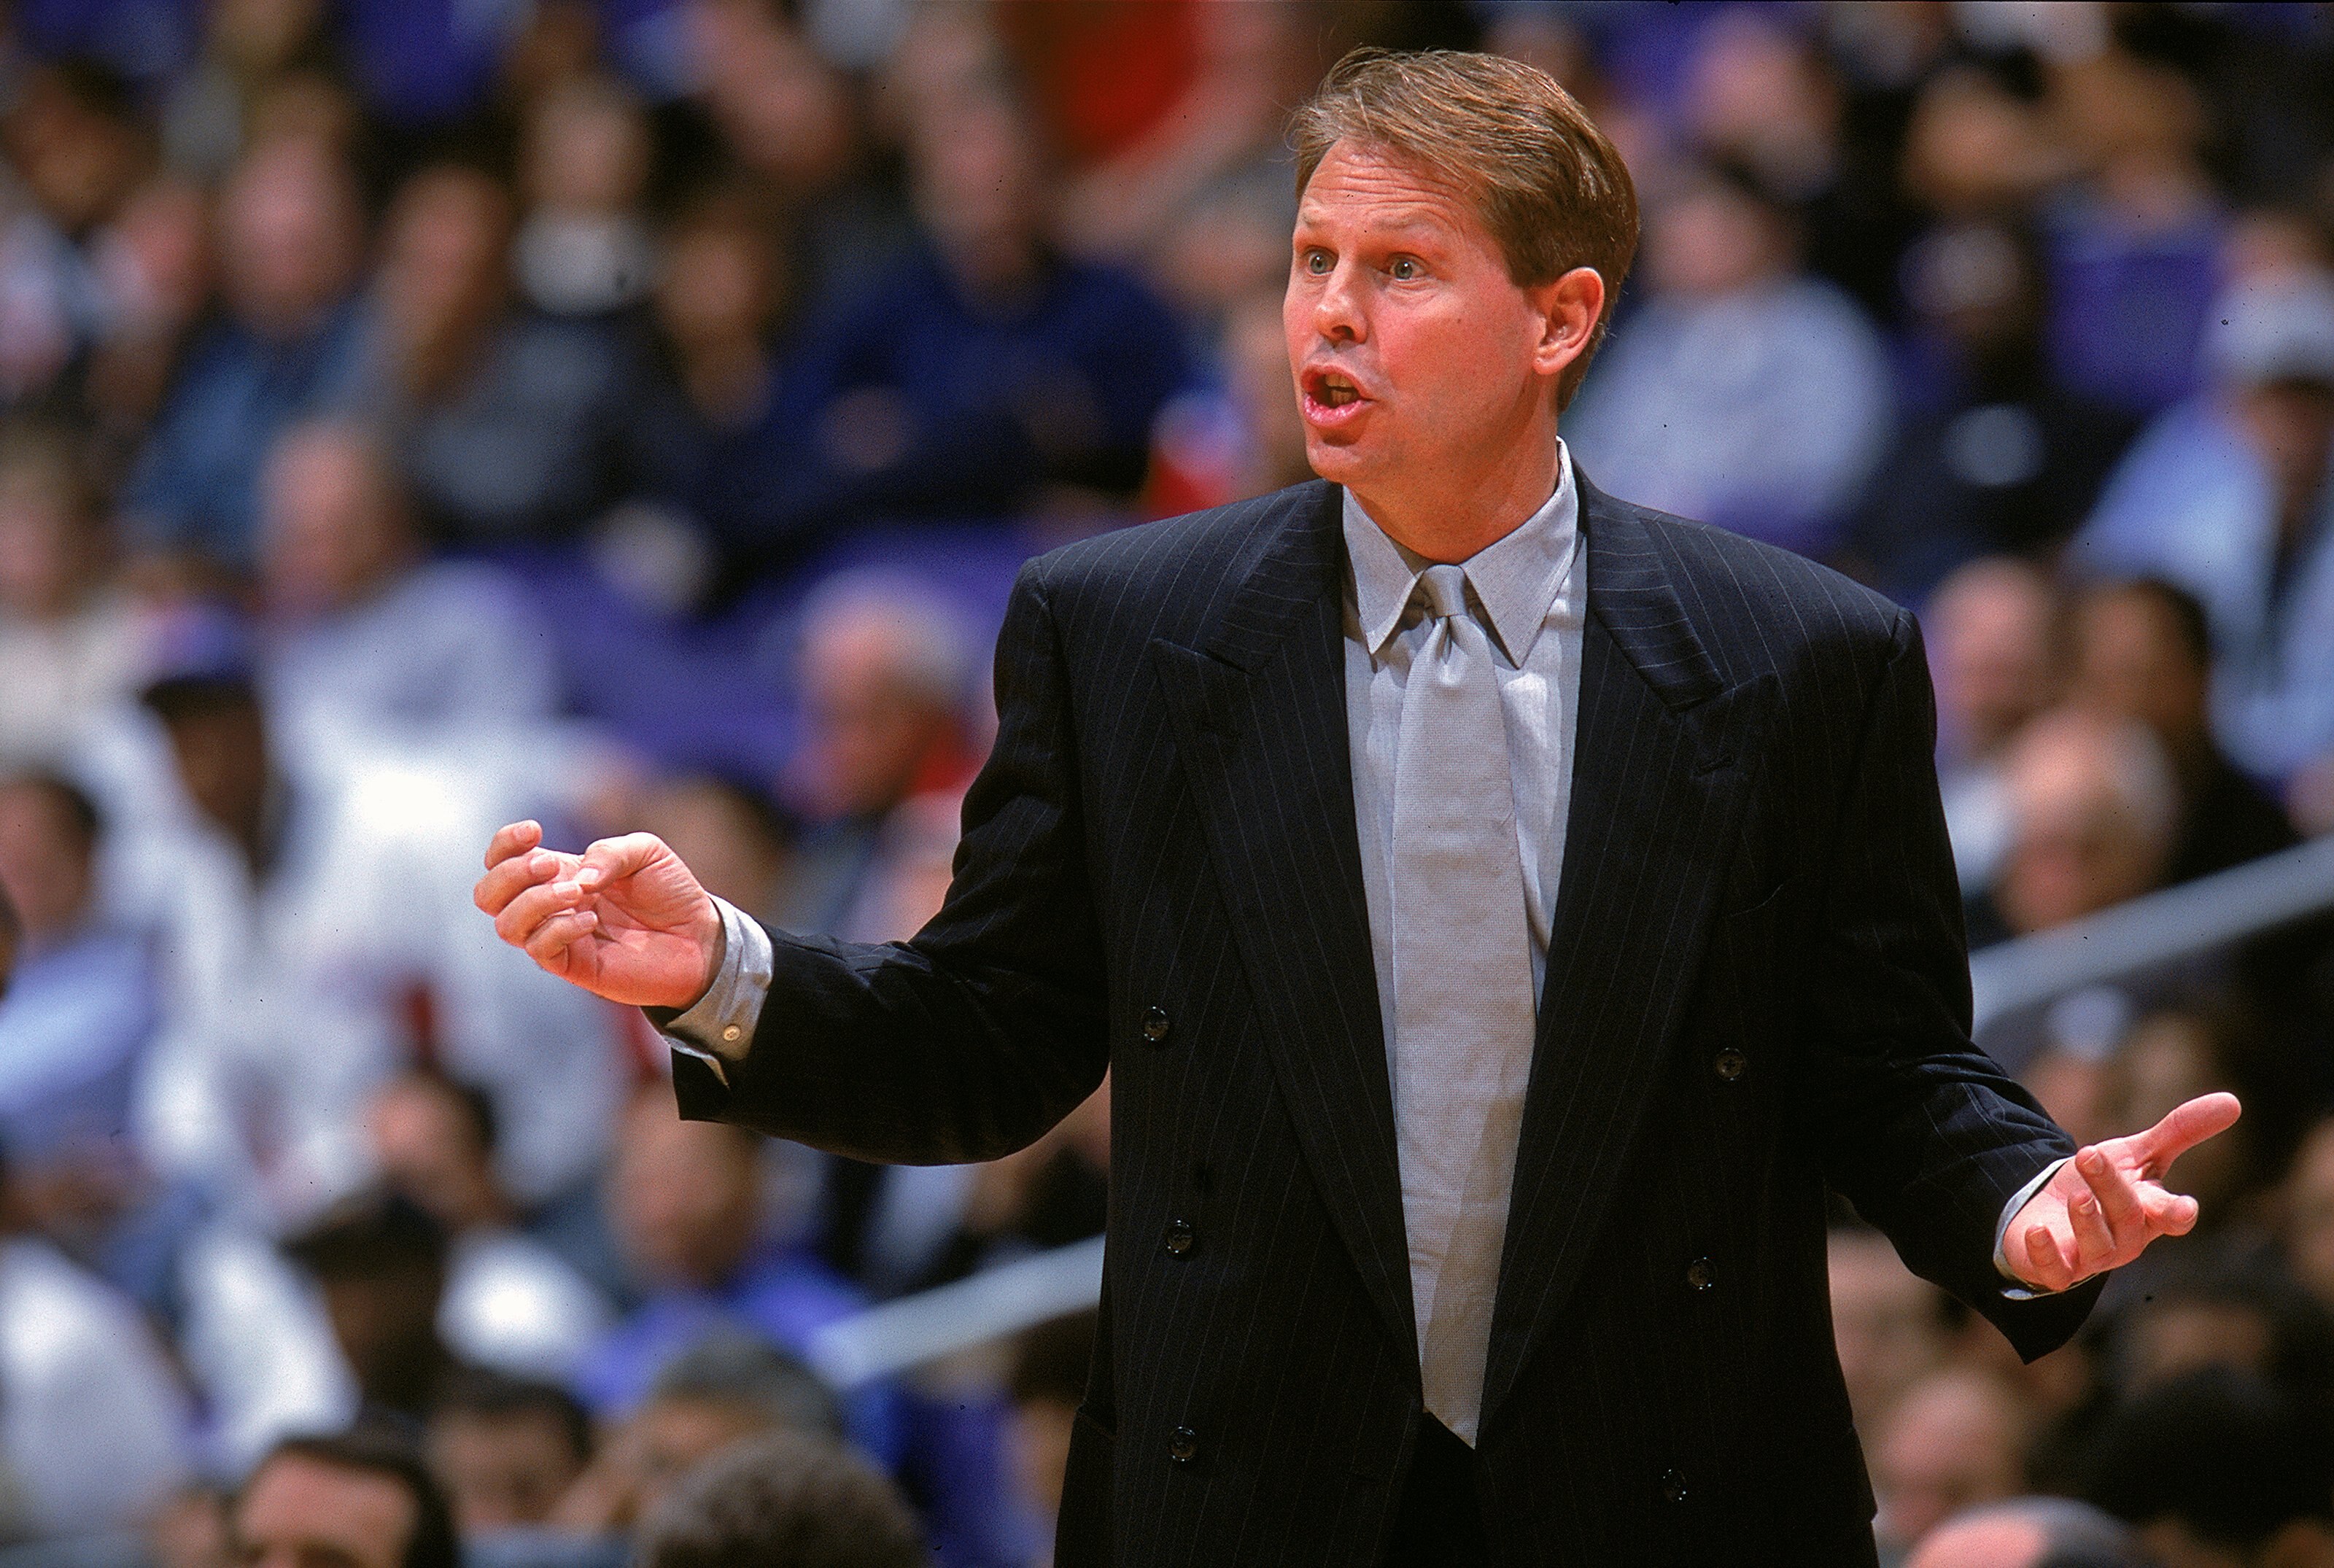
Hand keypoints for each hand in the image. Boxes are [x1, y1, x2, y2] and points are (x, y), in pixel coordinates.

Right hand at [474, 820, 723, 1009]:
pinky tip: (591, 921)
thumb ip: (609, 853)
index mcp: (558, 873)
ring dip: (534, 902)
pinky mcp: (574, 966)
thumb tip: (576, 877)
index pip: (501, 860)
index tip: (534, 829)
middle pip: (487, 895)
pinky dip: (559, 929)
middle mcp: (549, 905)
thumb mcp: (646, 852)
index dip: (504, 844)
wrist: (700, 936)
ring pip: (505, 925)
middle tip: (552, 866)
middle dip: (509, 874)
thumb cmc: (670, 892)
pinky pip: (540, 950)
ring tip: (578, 893)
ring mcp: (558, 937)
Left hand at [2004, 1092, 2241, 1292]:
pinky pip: (2054, 1271)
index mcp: (2150, 1212)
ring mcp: (2092, 1257)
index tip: (2183, 1208)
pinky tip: (2035, 1231)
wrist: (2052, 1209)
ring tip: (2076, 1195)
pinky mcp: (2056, 1269)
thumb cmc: (2103, 1183)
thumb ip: (2181, 1131)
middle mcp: (2125, 1239)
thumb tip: (2234, 1101)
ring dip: (2086, 1220)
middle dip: (2110, 1187)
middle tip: (2089, 1152)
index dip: (2178, 1214)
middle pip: (2127, 1217)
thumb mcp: (2138, 1153)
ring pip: (2097, 1247)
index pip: (2172, 1217)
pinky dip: (2045, 1253)